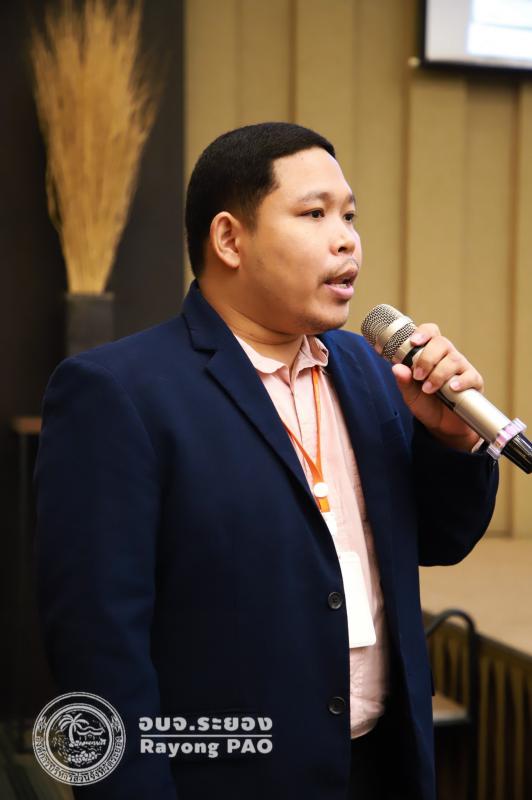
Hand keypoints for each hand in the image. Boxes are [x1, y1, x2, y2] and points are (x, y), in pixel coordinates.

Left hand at [391, 323, 482, 451]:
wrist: (443, 426)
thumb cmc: (426, 404)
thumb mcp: (410, 395)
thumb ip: (404, 381)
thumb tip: (396, 368)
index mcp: (431, 354)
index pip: (430, 333)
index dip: (423, 333)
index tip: (413, 342)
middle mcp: (447, 357)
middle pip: (442, 343)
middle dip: (427, 358)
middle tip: (418, 376)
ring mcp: (462, 368)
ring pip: (454, 359)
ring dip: (438, 374)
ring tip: (428, 389)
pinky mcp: (474, 382)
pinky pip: (470, 376)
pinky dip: (460, 381)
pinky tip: (452, 388)